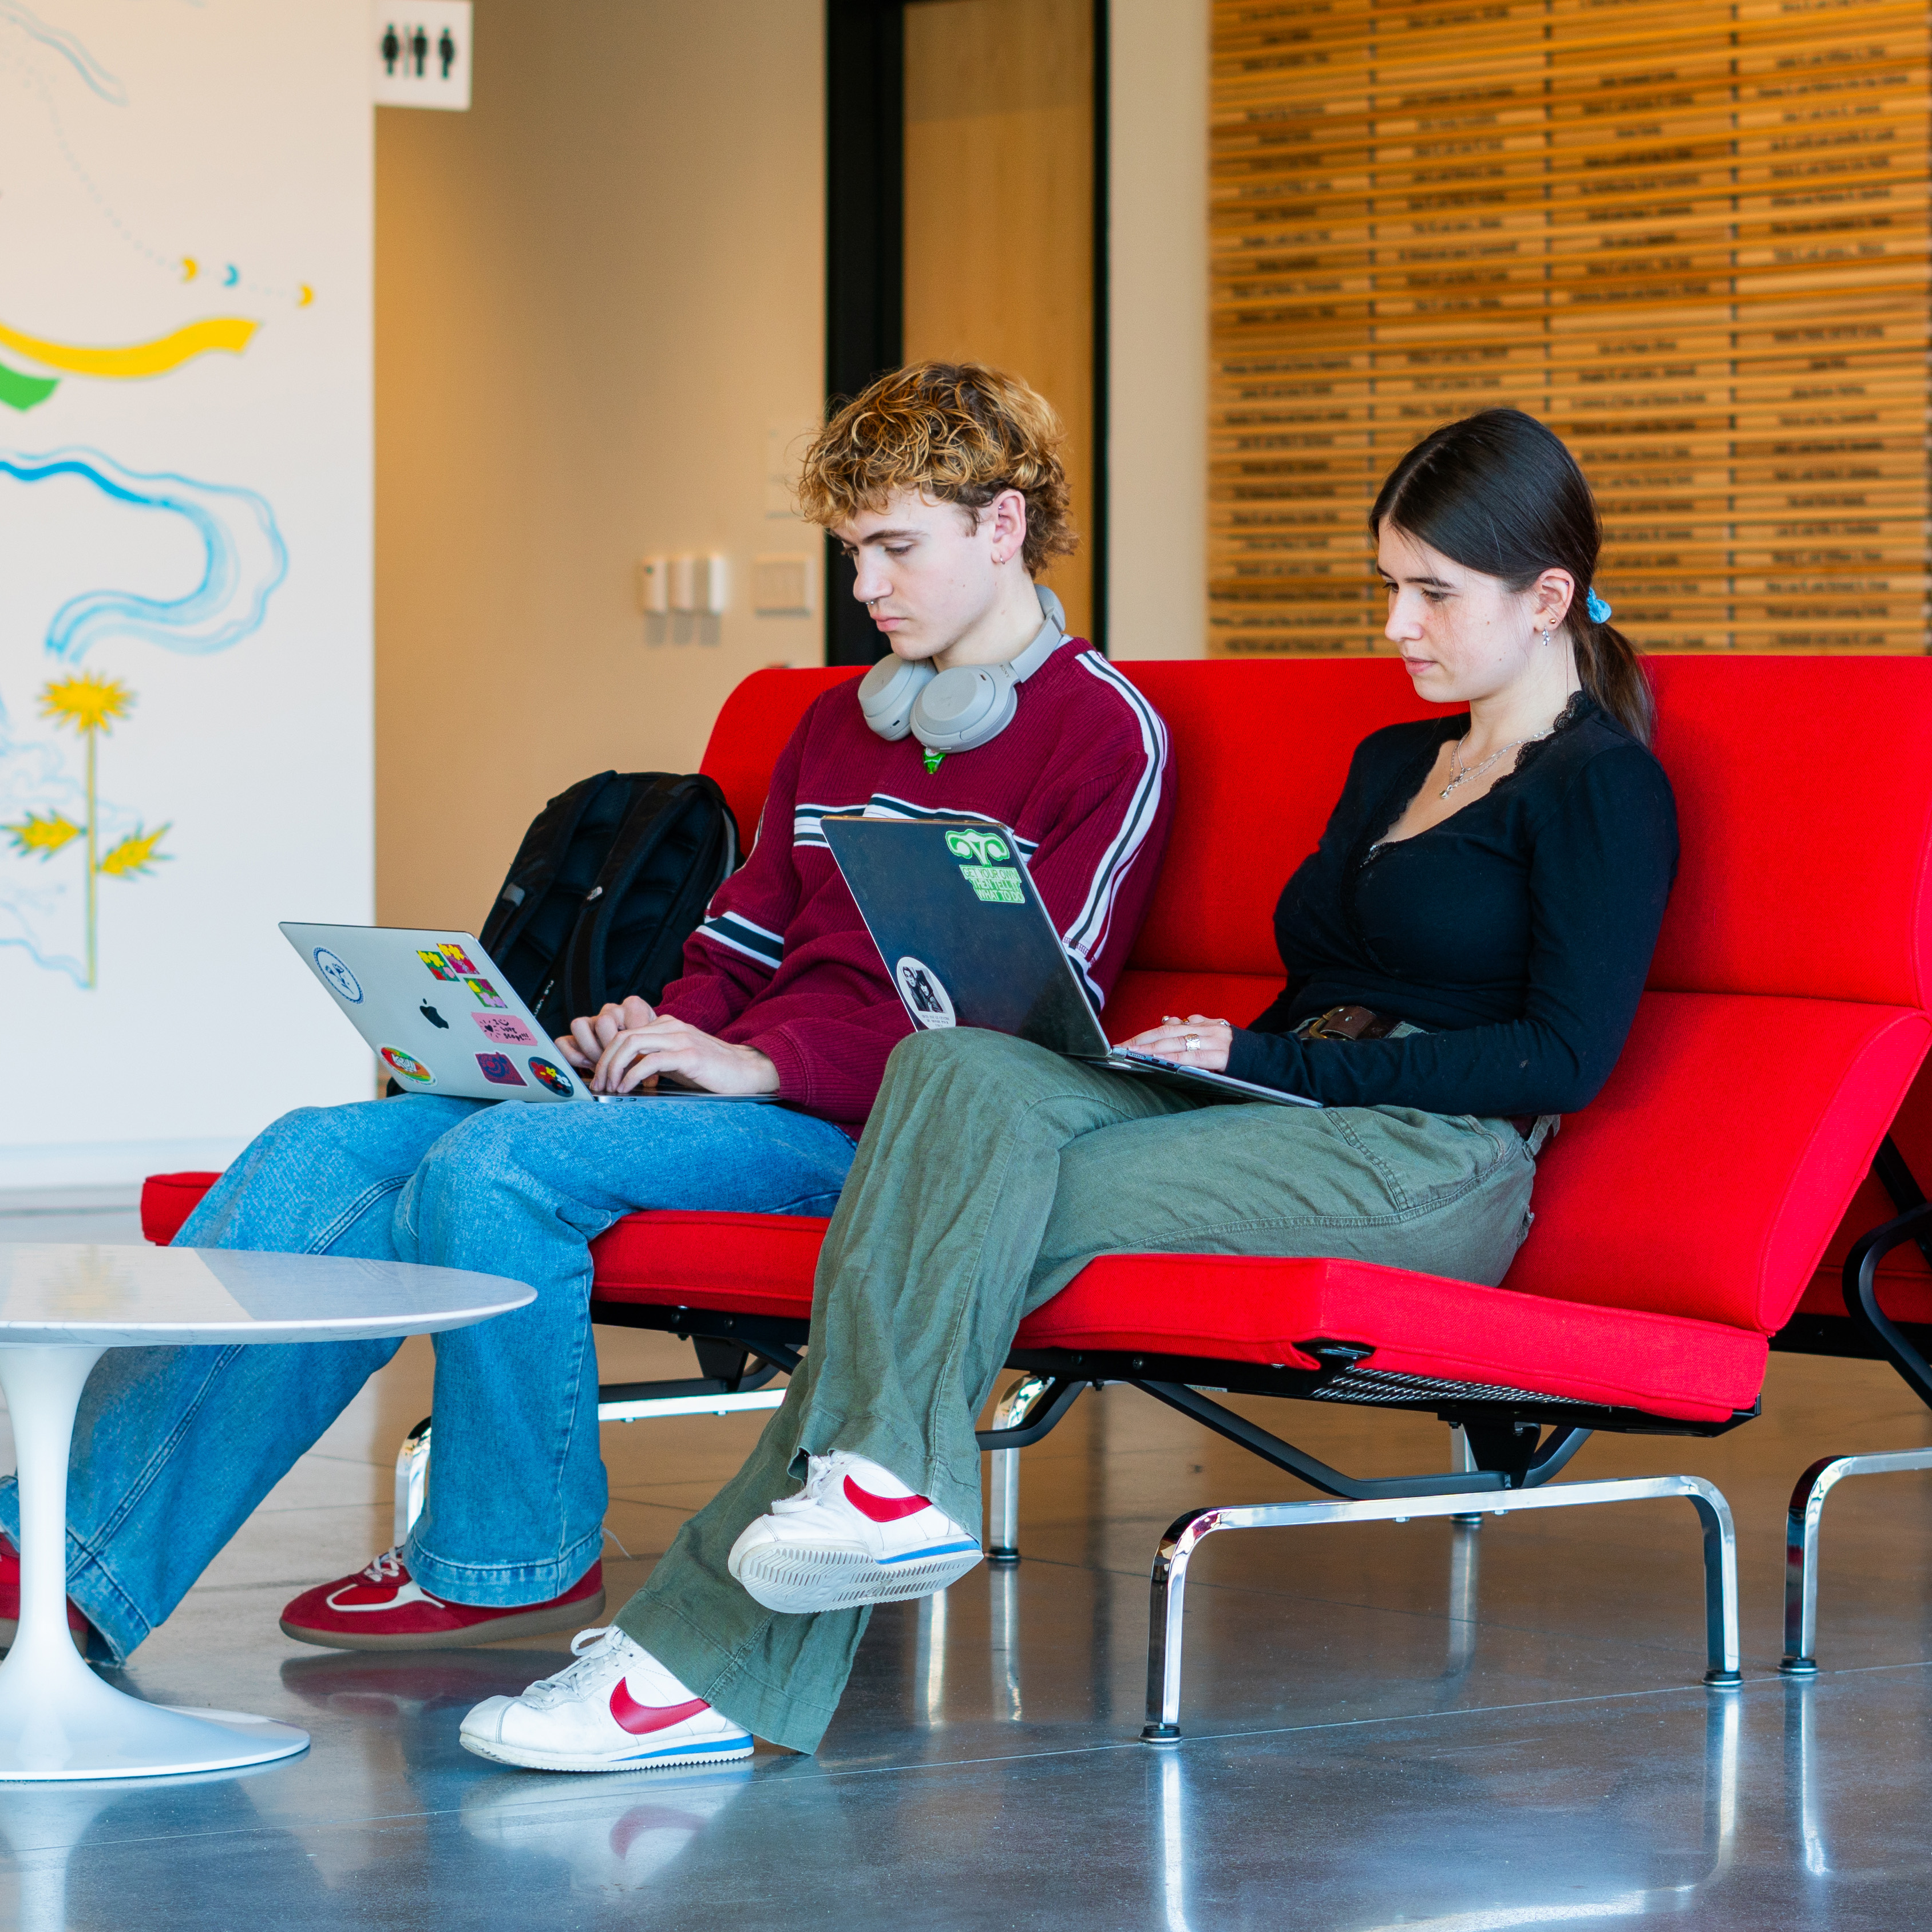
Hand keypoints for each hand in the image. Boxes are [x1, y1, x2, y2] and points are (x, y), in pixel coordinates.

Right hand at [557, 997, 656, 1071]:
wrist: (640, 1039)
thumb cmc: (648, 1043)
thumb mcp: (655, 1047)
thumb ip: (653, 1061)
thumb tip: (650, 1081)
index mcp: (634, 1007)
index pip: (629, 1023)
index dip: (634, 1049)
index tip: (638, 1065)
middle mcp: (612, 1010)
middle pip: (602, 1023)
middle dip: (610, 1050)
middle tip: (618, 1066)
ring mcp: (593, 1019)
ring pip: (579, 1026)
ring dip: (591, 1050)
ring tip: (602, 1065)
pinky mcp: (579, 1034)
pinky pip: (563, 1041)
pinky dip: (573, 1056)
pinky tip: (588, 1065)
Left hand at [589, 1014, 780, 1095]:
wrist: (747, 1071)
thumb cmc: (712, 1070)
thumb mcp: (677, 1060)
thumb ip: (654, 1058)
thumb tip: (625, 1072)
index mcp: (666, 1025)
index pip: (625, 1033)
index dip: (606, 1055)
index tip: (600, 1076)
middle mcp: (671, 1027)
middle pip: (623, 1037)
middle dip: (604, 1061)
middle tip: (599, 1084)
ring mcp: (681, 1039)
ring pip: (632, 1045)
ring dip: (615, 1068)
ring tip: (611, 1087)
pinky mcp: (689, 1055)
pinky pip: (651, 1061)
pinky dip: (633, 1075)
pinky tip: (628, 1088)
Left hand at [1116, 1013, 1233, 1072]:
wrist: (1272, 1058)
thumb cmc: (1239, 1052)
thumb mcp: (1215, 1036)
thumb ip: (1192, 1030)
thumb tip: (1166, 1022)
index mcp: (1203, 1024)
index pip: (1167, 1028)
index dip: (1144, 1034)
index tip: (1123, 1042)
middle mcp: (1207, 1028)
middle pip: (1167, 1033)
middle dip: (1141, 1041)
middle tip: (1120, 1049)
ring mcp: (1215, 1041)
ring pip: (1177, 1043)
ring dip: (1152, 1050)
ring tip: (1133, 1055)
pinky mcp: (1223, 1056)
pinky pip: (1195, 1057)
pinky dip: (1175, 1059)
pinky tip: (1161, 1062)